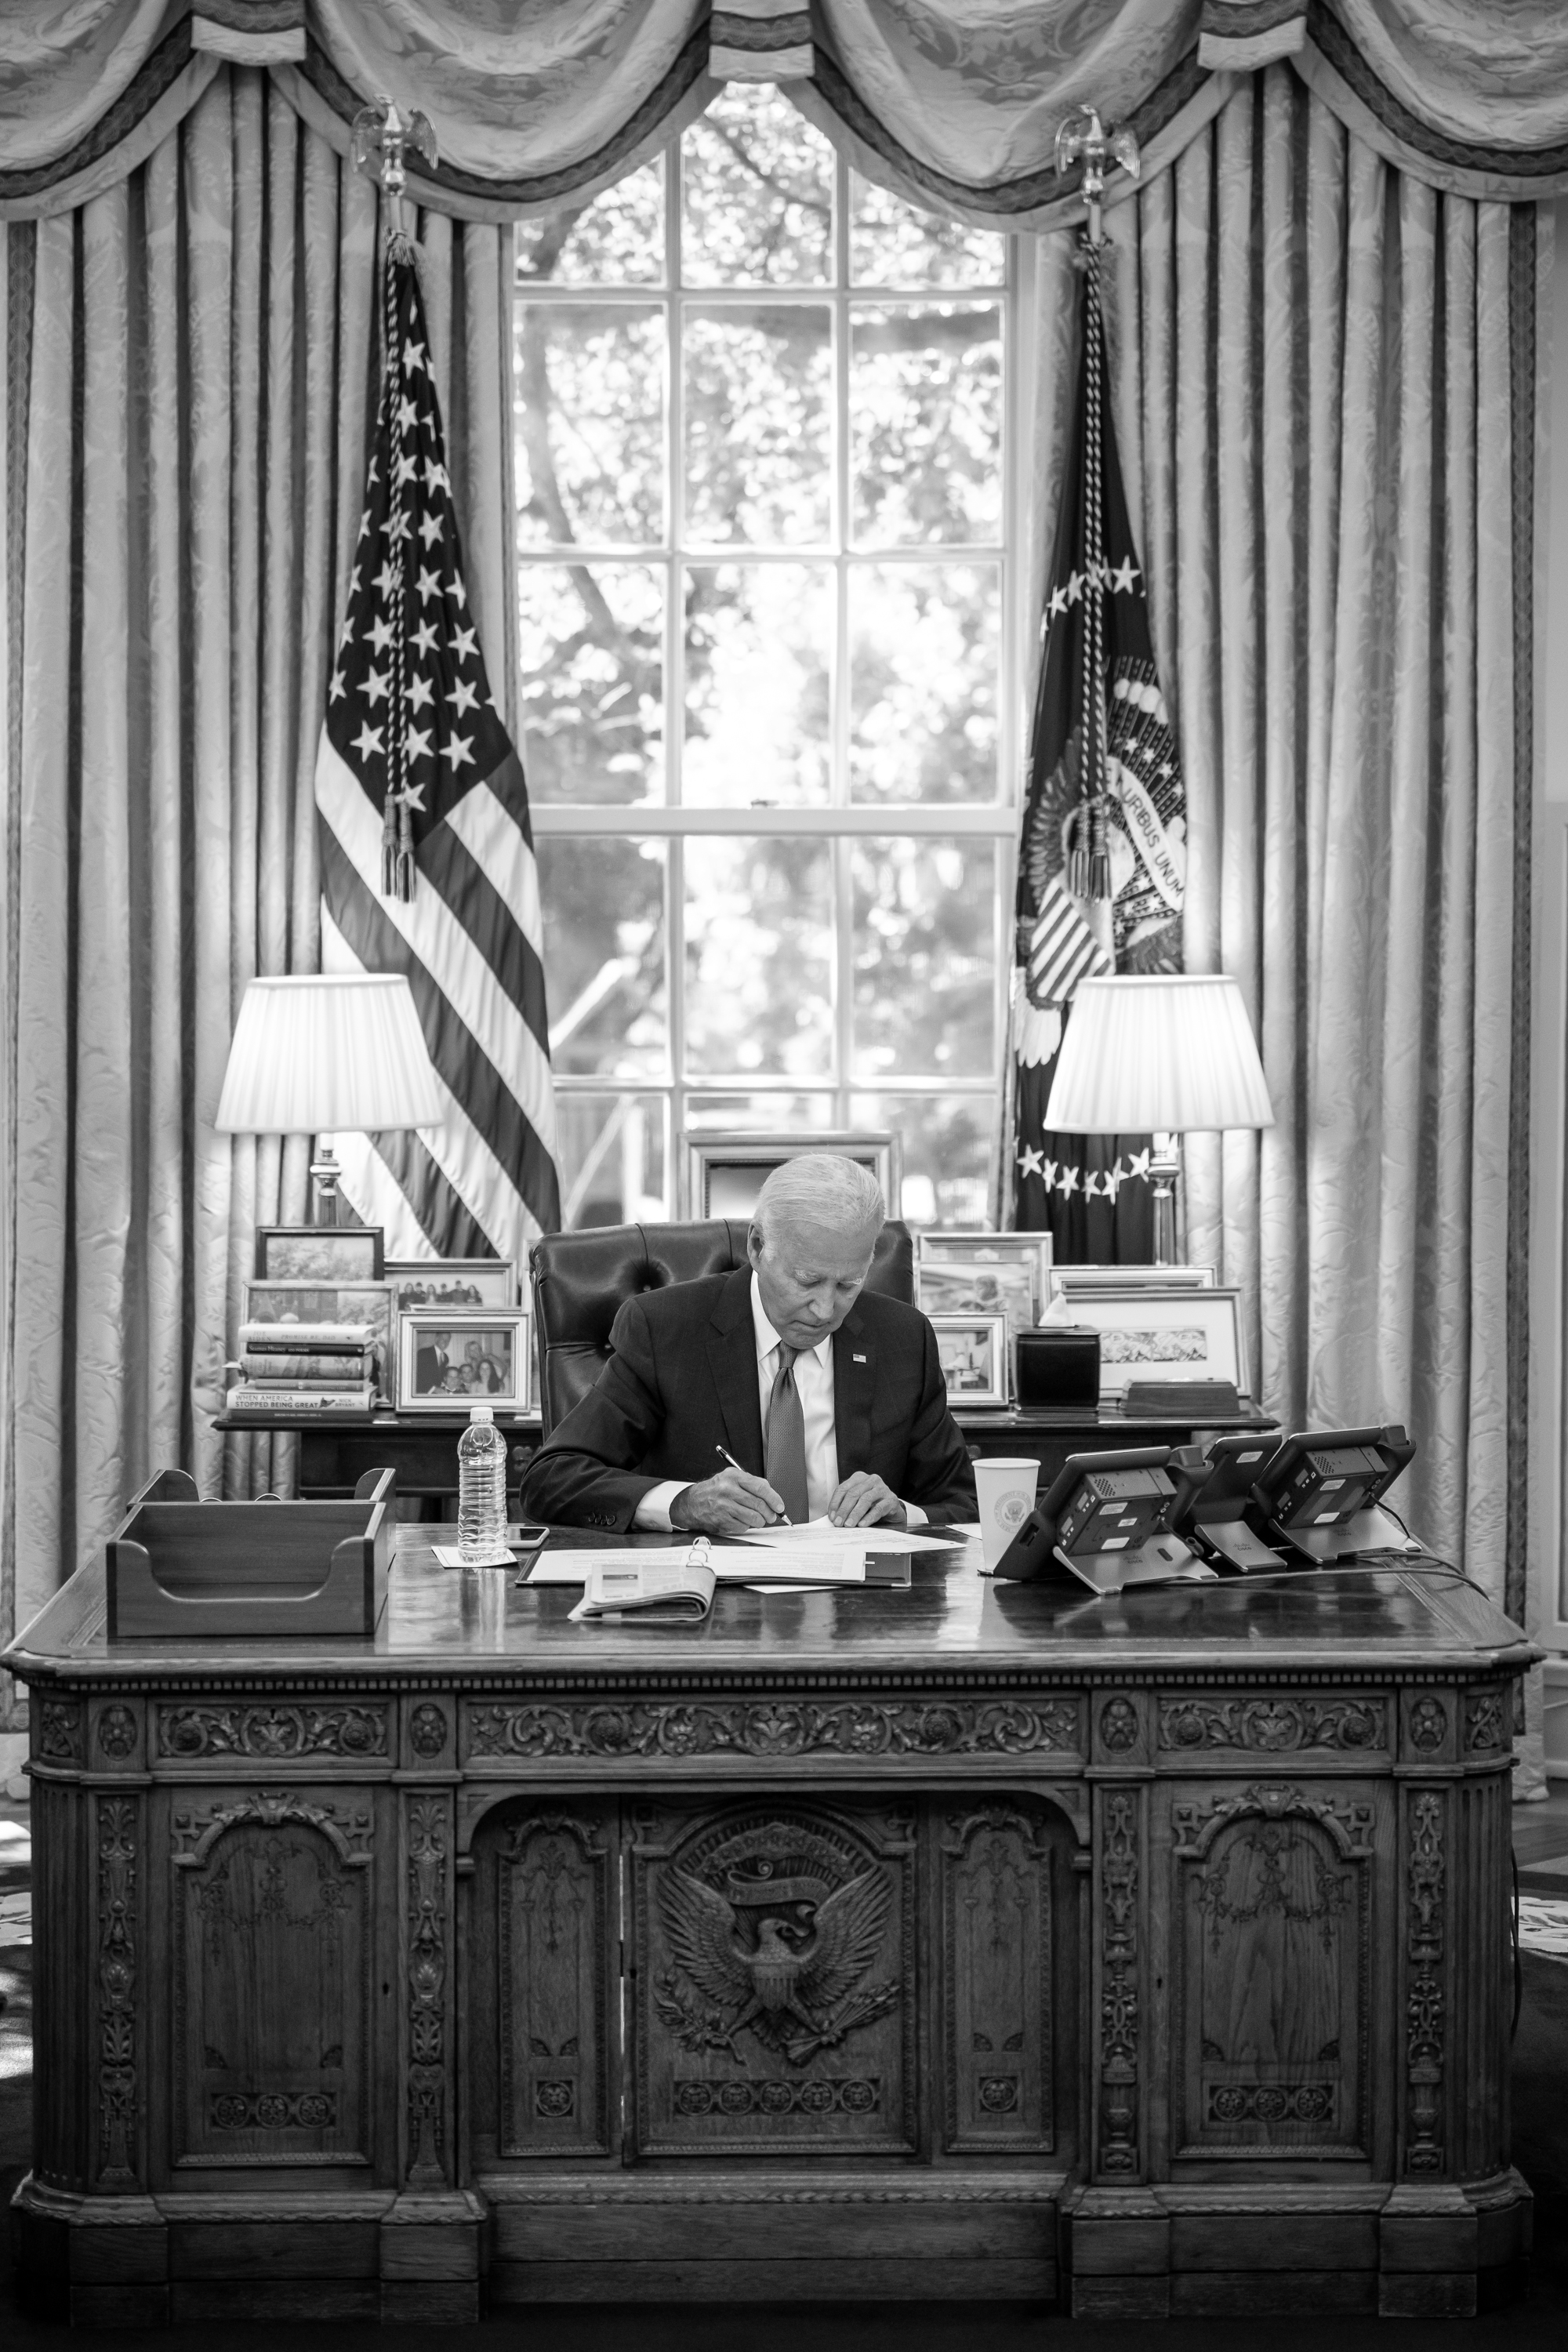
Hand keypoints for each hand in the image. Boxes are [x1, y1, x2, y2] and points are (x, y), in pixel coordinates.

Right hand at [670, 1468, 785, 1534]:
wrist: (692, 1503)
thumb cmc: (716, 1490)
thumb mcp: (731, 1479)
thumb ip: (751, 1484)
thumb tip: (772, 1496)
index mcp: (733, 1476)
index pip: (760, 1487)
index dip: (774, 1498)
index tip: (780, 1506)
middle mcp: (728, 1490)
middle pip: (759, 1504)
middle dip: (770, 1513)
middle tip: (772, 1516)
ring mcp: (724, 1506)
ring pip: (754, 1518)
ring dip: (760, 1521)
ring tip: (758, 1520)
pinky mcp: (722, 1520)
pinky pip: (743, 1527)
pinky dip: (747, 1526)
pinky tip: (742, 1521)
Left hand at [827, 1472, 905, 1529]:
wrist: (892, 1513)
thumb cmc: (871, 1507)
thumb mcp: (856, 1504)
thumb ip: (846, 1507)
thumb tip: (834, 1518)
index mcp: (859, 1478)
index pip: (843, 1489)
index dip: (835, 1503)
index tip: (832, 1517)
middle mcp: (871, 1480)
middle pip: (853, 1493)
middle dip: (844, 1510)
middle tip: (838, 1523)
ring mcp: (882, 1488)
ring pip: (866, 1499)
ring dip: (855, 1514)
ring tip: (849, 1525)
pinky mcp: (892, 1499)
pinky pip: (879, 1508)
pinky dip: (869, 1517)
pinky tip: (863, 1524)